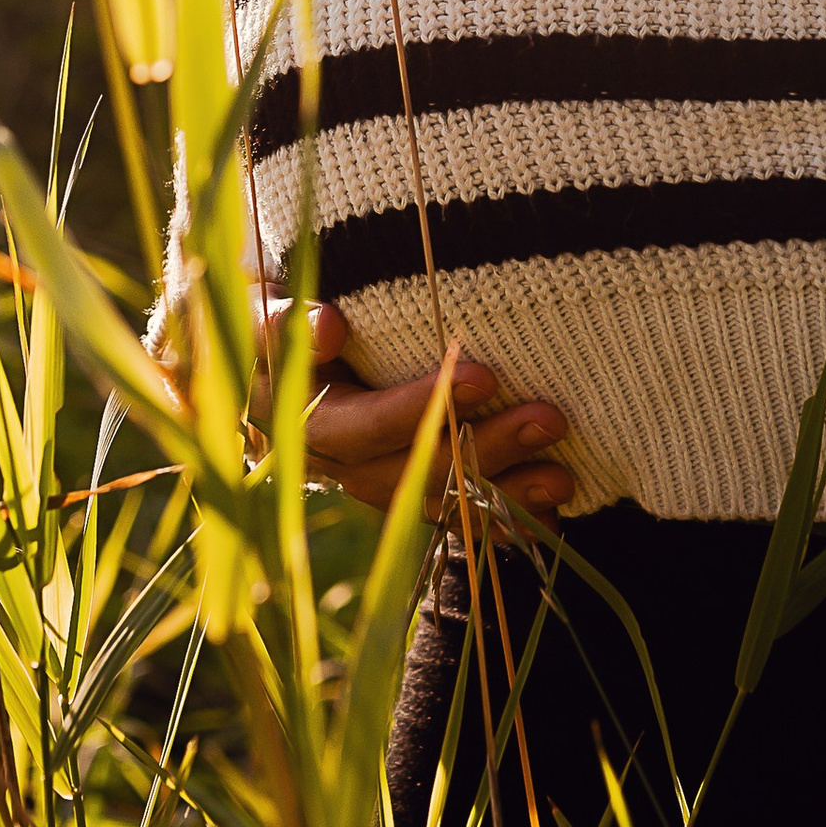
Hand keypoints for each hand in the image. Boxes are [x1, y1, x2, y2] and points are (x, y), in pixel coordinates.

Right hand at [255, 290, 574, 519]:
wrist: (267, 357)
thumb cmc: (275, 317)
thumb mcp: (263, 309)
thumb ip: (283, 320)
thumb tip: (331, 328)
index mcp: (299, 422)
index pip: (361, 427)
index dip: (419, 409)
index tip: (484, 375)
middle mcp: (336, 465)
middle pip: (412, 470)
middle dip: (485, 448)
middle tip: (549, 418)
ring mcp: (371, 482)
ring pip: (439, 499)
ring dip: (503, 491)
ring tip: (563, 473)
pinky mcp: (402, 490)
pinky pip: (452, 514)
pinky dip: (500, 517)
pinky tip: (548, 511)